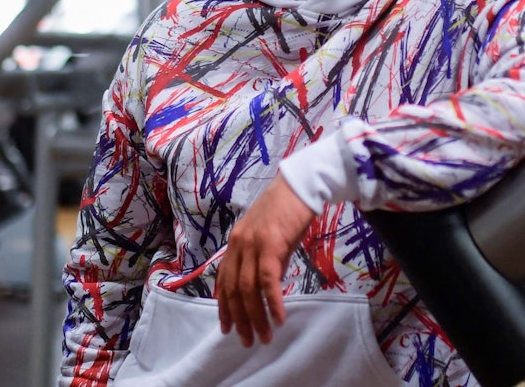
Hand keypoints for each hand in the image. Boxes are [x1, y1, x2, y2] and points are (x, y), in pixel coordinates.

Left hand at [217, 172, 315, 346]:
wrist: (301, 184)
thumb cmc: (289, 209)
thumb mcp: (271, 236)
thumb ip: (265, 259)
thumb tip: (268, 287)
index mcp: (236, 242)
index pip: (224, 280)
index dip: (224, 307)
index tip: (227, 328)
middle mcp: (238, 244)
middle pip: (233, 290)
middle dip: (240, 319)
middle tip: (248, 340)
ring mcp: (253, 244)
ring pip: (248, 289)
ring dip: (256, 317)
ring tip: (265, 336)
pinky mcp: (270, 245)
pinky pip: (267, 281)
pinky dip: (272, 302)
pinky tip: (279, 318)